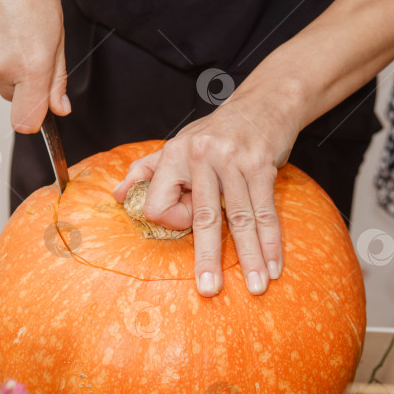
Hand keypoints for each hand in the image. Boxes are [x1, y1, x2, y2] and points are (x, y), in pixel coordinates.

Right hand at [0, 0, 69, 132]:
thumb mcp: (57, 35)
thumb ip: (56, 77)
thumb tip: (58, 107)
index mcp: (30, 66)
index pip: (25, 120)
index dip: (33, 121)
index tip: (38, 117)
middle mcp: (0, 63)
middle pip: (10, 93)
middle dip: (21, 79)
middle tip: (28, 46)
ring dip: (2, 55)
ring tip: (10, 23)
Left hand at [112, 92, 298, 296]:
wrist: (263, 104)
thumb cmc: (216, 131)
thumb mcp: (175, 145)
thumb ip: (144, 171)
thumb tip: (118, 197)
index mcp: (173, 155)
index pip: (160, 204)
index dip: (174, 220)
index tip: (190, 221)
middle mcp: (200, 156)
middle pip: (203, 217)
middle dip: (208, 258)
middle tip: (208, 290)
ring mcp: (233, 160)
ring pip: (239, 219)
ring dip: (250, 257)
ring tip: (257, 286)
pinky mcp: (261, 165)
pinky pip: (265, 211)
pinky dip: (271, 241)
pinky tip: (275, 265)